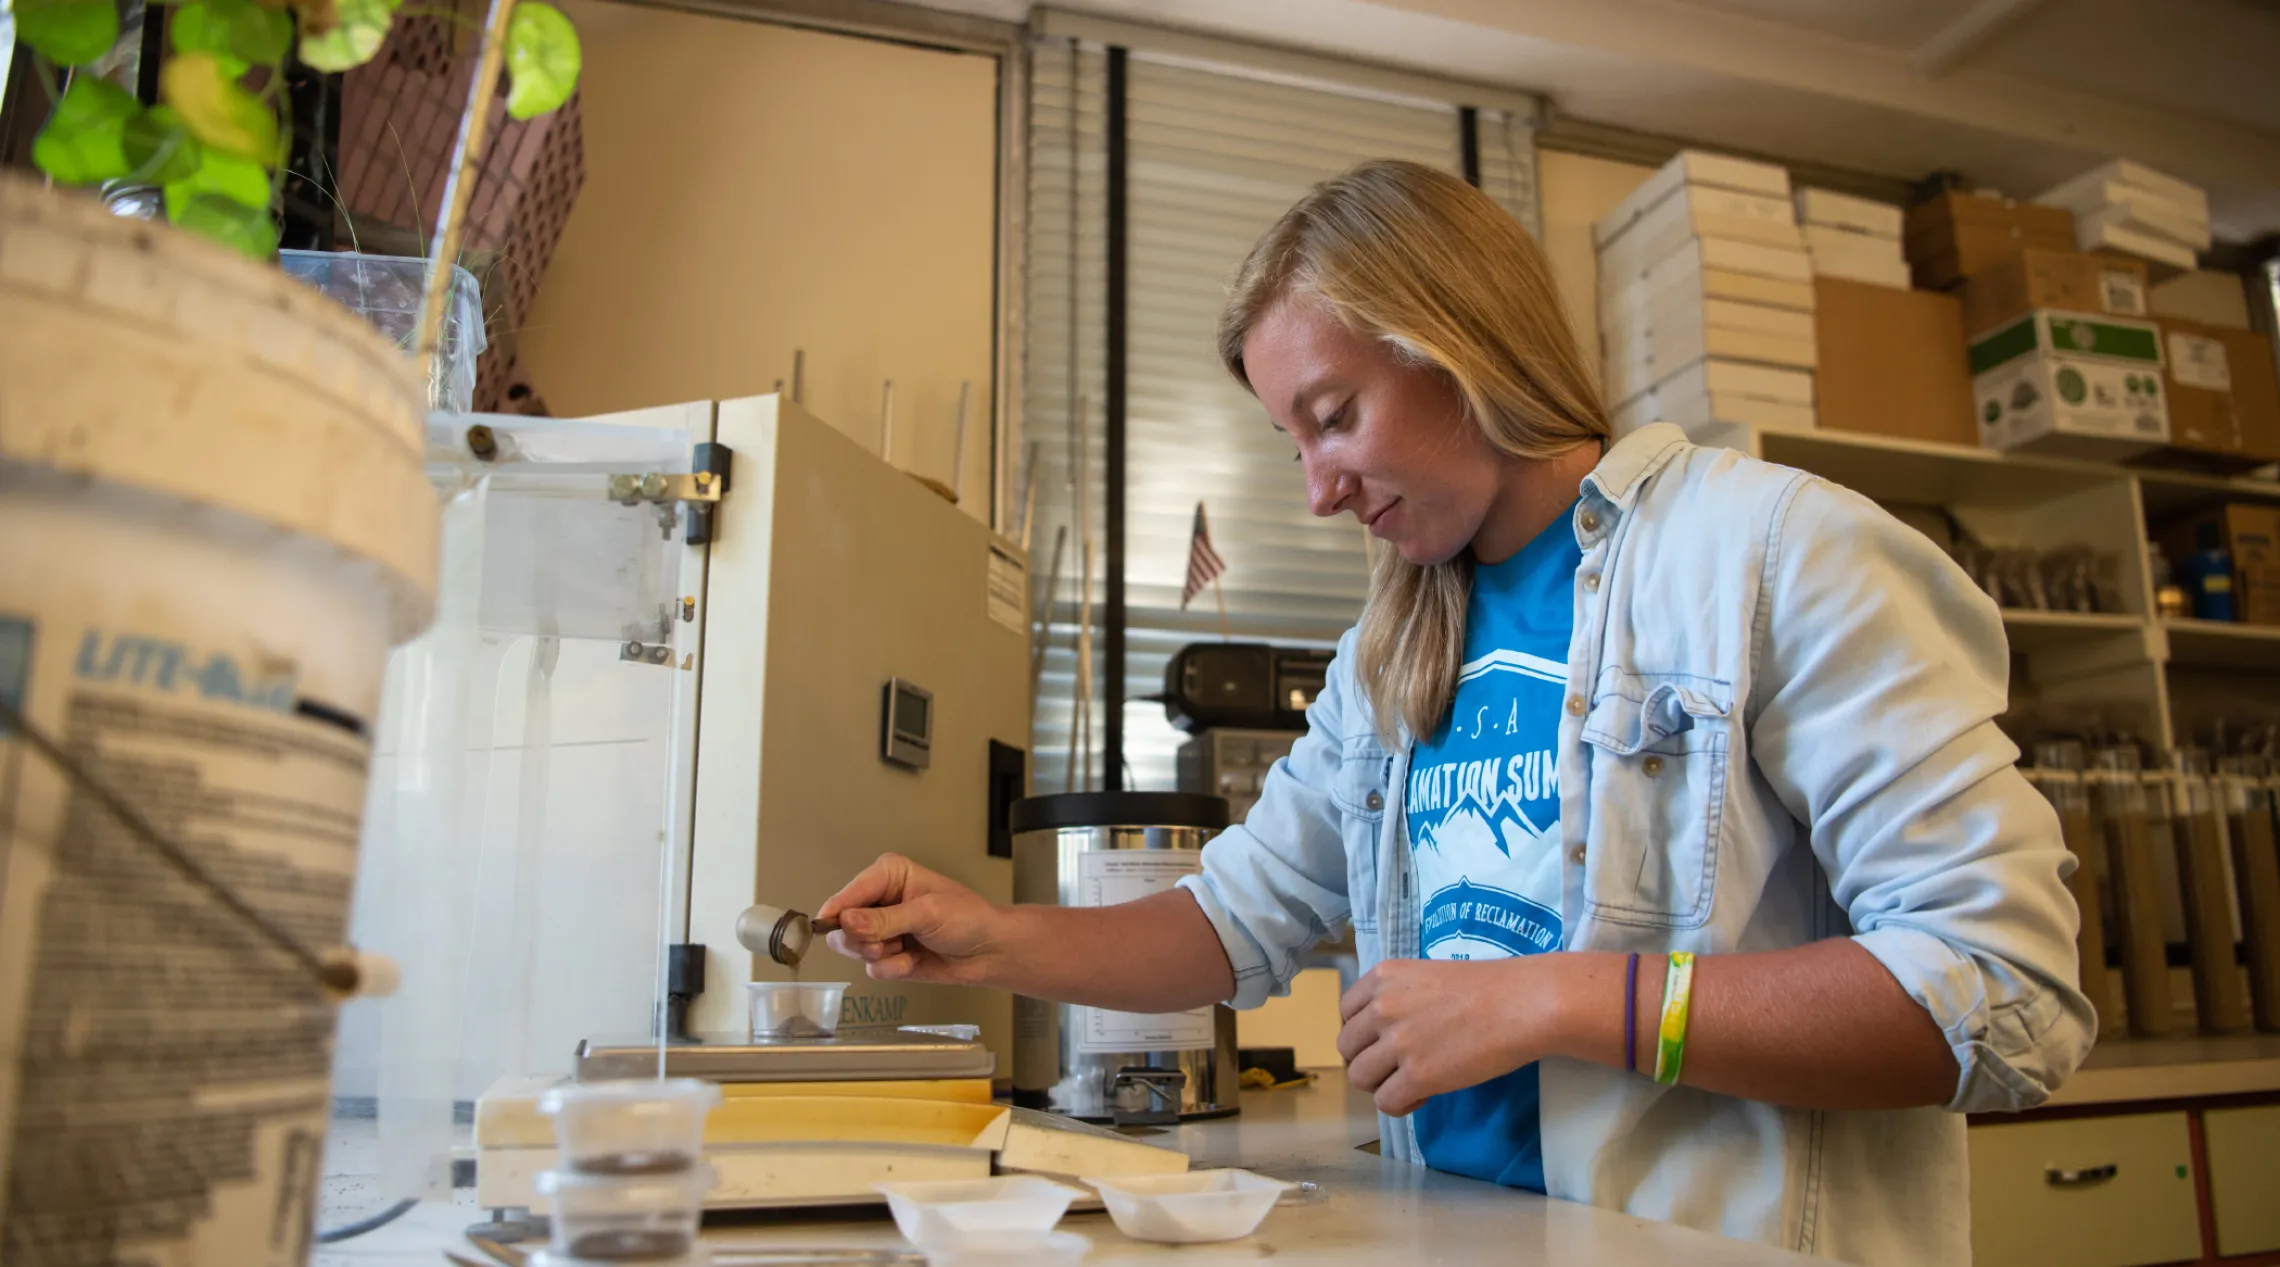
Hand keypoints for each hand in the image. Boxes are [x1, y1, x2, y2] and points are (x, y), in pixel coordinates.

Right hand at [817, 854, 1004, 985]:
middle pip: (841, 925)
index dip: (837, 912)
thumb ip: (884, 920)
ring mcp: (882, 930)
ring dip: (880, 955)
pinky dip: (893, 969)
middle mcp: (879, 901)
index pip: (848, 893)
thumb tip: (845, 922)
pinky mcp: (888, 956)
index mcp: (887, 875)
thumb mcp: (927, 913)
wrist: (990, 951)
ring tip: (906, 949)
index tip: (833, 927)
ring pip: (853, 949)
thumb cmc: (968, 918)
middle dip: (861, 940)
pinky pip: (872, 969)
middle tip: (885, 944)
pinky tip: (914, 961)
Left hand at [1337, 958, 1559, 1115]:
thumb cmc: (1490, 987)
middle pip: (1347, 1047)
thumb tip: (1385, 1032)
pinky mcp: (1418, 1075)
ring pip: (1359, 1078)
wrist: (1525, 1003)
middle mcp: (1382, 1006)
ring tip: (1412, 1081)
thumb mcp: (1429, 976)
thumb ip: (1399, 997)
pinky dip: (1402, 1104)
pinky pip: (1386, 1103)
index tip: (1385, 1041)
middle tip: (1398, 1065)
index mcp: (1383, 976)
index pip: (1345, 1012)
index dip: (1363, 1032)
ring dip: (1382, 1084)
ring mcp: (1398, 1042)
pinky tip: (1425, 1094)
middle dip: (1369, 1060)